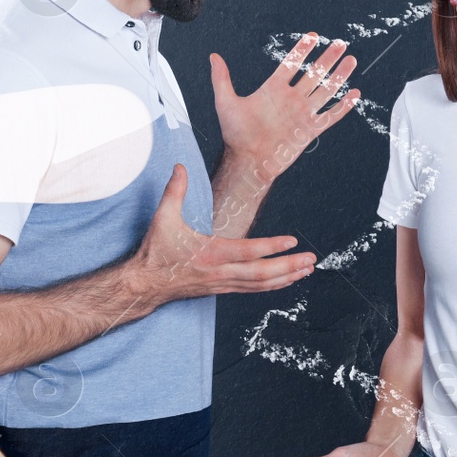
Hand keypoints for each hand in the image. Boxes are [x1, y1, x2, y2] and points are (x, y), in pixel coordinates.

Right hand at [126, 164, 314, 304]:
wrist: (146, 284)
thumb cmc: (155, 252)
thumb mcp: (163, 218)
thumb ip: (175, 191)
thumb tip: (180, 167)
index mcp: (210, 253)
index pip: (247, 251)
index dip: (271, 247)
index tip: (292, 241)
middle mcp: (220, 271)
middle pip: (261, 273)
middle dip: (289, 266)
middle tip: (311, 259)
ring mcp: (223, 283)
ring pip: (260, 284)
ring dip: (286, 277)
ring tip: (306, 270)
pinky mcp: (222, 288)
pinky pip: (253, 289)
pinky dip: (272, 285)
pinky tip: (286, 280)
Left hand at [210, 33, 359, 178]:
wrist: (247, 161)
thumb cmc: (235, 135)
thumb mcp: (226, 102)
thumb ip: (221, 79)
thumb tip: (213, 57)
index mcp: (273, 89)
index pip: (291, 64)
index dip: (302, 50)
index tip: (313, 36)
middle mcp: (291, 99)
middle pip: (314, 74)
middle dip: (328, 59)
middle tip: (340, 44)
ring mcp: (302, 113)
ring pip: (326, 91)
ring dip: (339, 76)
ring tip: (351, 60)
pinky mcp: (309, 130)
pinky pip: (330, 116)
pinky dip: (343, 107)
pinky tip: (355, 94)